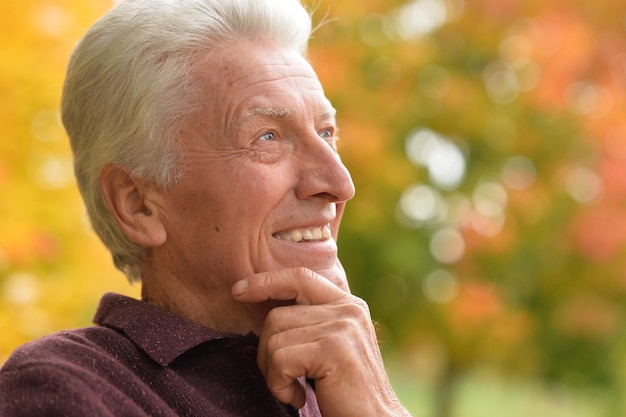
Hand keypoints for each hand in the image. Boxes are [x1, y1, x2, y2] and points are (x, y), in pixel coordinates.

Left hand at [231, 267, 410, 416]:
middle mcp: (348, 309)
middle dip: (266, 353)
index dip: (265, 281)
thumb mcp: (331, 347)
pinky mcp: (334, 349)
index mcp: (348, 305)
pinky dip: (280, 386)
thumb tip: (266, 310)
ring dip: (274, 374)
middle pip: (277, 316)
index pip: (299, 277)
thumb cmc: (345, 392)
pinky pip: (280, 360)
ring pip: (274, 340)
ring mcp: (343, 327)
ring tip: (295, 390)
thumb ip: (311, 323)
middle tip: (283, 380)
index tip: (238, 290)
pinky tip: (300, 398)